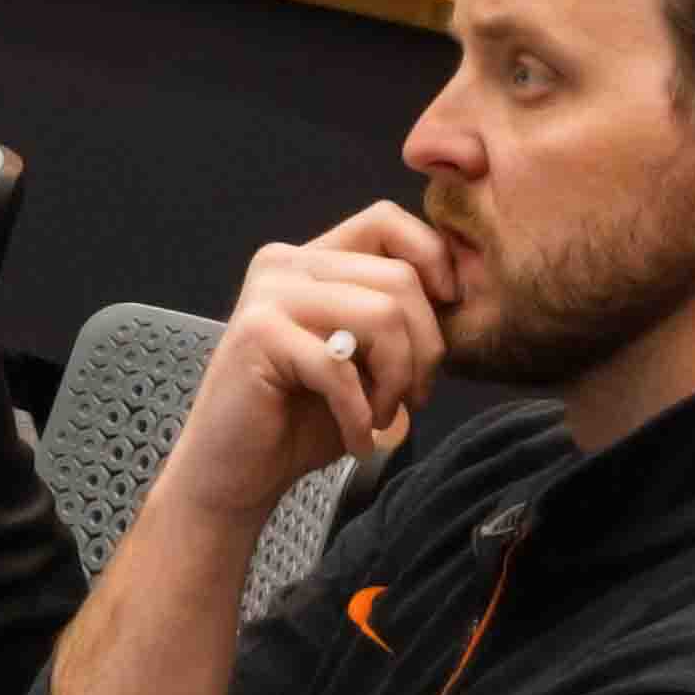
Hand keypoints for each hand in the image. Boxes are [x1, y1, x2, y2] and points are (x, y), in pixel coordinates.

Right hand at [174, 204, 461, 515]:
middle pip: (399, 278)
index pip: (387, 221)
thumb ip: (396, 320)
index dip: (432, 261)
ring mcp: (269, 295)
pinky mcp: (258, 335)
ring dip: (395, 381)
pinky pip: (341, 368)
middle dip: (425, 349)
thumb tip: (459, 294)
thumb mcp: (364, 360)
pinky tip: (357, 441)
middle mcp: (286, 264)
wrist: (235, 474)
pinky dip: (360, 416)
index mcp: (312, 260)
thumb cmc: (302, 420)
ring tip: (378, 418)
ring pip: (381, 315)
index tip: (446, 315)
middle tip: (410, 399)